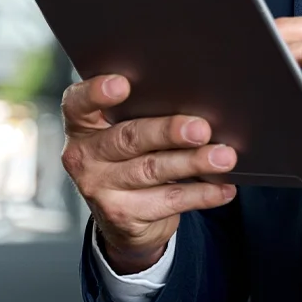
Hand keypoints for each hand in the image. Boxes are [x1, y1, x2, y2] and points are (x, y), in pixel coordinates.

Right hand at [61, 74, 237, 273]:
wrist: (121, 218)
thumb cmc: (129, 156)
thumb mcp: (122, 132)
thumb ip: (140, 113)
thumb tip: (195, 101)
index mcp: (81, 125)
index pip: (78, 103)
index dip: (96, 92)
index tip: (123, 84)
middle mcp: (83, 156)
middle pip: (128, 138)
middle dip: (168, 132)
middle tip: (201, 128)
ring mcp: (100, 189)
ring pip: (152, 170)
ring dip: (193, 162)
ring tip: (223, 157)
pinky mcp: (123, 216)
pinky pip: (169, 201)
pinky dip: (201, 194)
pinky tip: (223, 188)